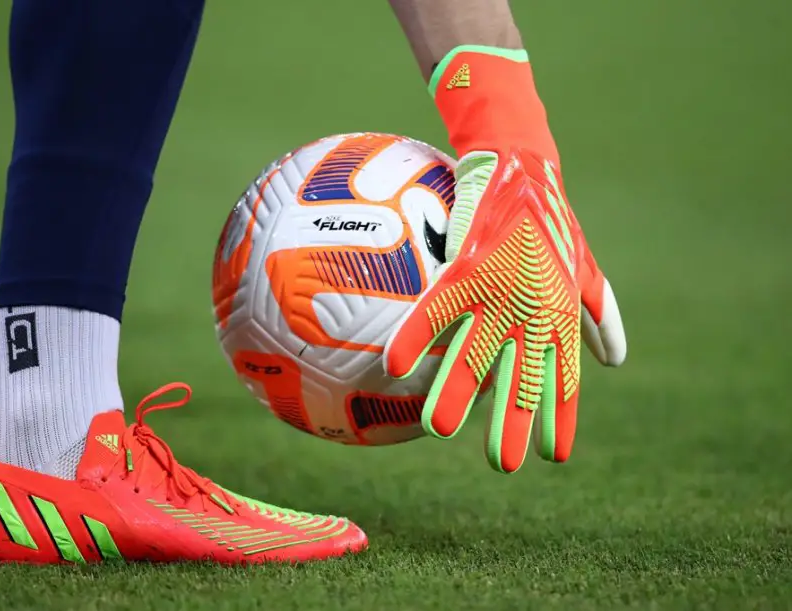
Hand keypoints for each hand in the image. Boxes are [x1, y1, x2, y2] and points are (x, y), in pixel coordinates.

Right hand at [384, 47, 626, 472]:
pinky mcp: (468, 269)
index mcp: (559, 317)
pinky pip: (437, 311)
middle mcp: (532, 313)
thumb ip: (598, 314)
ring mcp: (499, 293)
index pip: (563, 379)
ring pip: (474, 353)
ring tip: (440, 430)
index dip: (560, 417)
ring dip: (456, 394)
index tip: (554, 455)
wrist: (524, 169)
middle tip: (501, 464)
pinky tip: (394, 367)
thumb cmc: (552, 222)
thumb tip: (615, 361)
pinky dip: (415, 336)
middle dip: (511, 424)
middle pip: (520, 378)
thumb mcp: (584, 270)